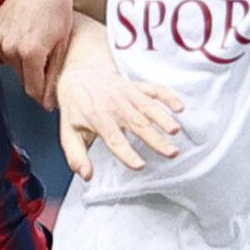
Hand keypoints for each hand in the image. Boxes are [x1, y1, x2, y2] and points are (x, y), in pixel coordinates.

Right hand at [0, 0, 77, 107]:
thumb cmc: (58, 11)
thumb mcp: (62, 45)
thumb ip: (52, 75)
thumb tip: (47, 102)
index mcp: (31, 52)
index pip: (32, 89)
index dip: (42, 95)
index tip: (48, 97)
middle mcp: (11, 47)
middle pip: (21, 77)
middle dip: (34, 73)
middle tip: (46, 54)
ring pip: (10, 64)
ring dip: (21, 60)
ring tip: (34, 39)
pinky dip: (10, 46)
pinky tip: (21, 32)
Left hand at [55, 54, 182, 180]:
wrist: (79, 74)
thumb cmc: (75, 108)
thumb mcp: (68, 133)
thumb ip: (76, 156)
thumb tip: (86, 176)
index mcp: (97, 118)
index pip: (114, 138)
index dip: (127, 153)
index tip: (140, 165)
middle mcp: (114, 105)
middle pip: (137, 124)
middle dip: (155, 139)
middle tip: (171, 153)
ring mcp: (127, 94)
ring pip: (148, 107)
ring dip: (164, 118)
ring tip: (176, 131)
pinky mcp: (137, 87)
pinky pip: (155, 89)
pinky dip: (168, 96)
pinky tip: (180, 107)